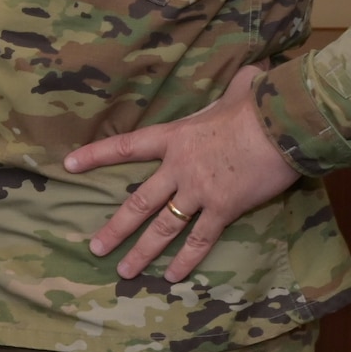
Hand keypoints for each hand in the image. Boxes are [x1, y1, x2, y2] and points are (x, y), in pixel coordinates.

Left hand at [62, 66, 300, 281]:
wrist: (282, 125)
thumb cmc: (259, 104)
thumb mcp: (240, 89)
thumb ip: (237, 86)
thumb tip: (253, 74)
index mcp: (174, 136)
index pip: (125, 146)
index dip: (95, 156)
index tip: (68, 165)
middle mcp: (178, 167)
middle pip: (138, 202)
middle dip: (115, 228)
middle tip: (95, 247)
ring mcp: (198, 191)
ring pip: (163, 228)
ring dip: (142, 252)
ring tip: (124, 271)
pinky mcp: (223, 209)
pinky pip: (199, 240)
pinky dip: (186, 260)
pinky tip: (173, 277)